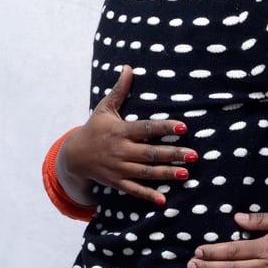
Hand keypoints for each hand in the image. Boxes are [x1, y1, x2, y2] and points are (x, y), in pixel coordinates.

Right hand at [56, 65, 196, 204]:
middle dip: (173, 154)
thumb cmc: (94, 128)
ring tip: (186, 173)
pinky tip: (163, 199)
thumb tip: (128, 67)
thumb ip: (119, 90)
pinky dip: (148, 195)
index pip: (147, 128)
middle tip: (194, 155)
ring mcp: (119, 168)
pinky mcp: (117, 182)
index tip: (184, 127)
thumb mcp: (104, 108)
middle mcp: (121, 151)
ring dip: (166, 174)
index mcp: (121, 131)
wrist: (73, 156)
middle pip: (151, 153)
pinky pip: (134, 189)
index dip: (165, 128)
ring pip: (146, 172)